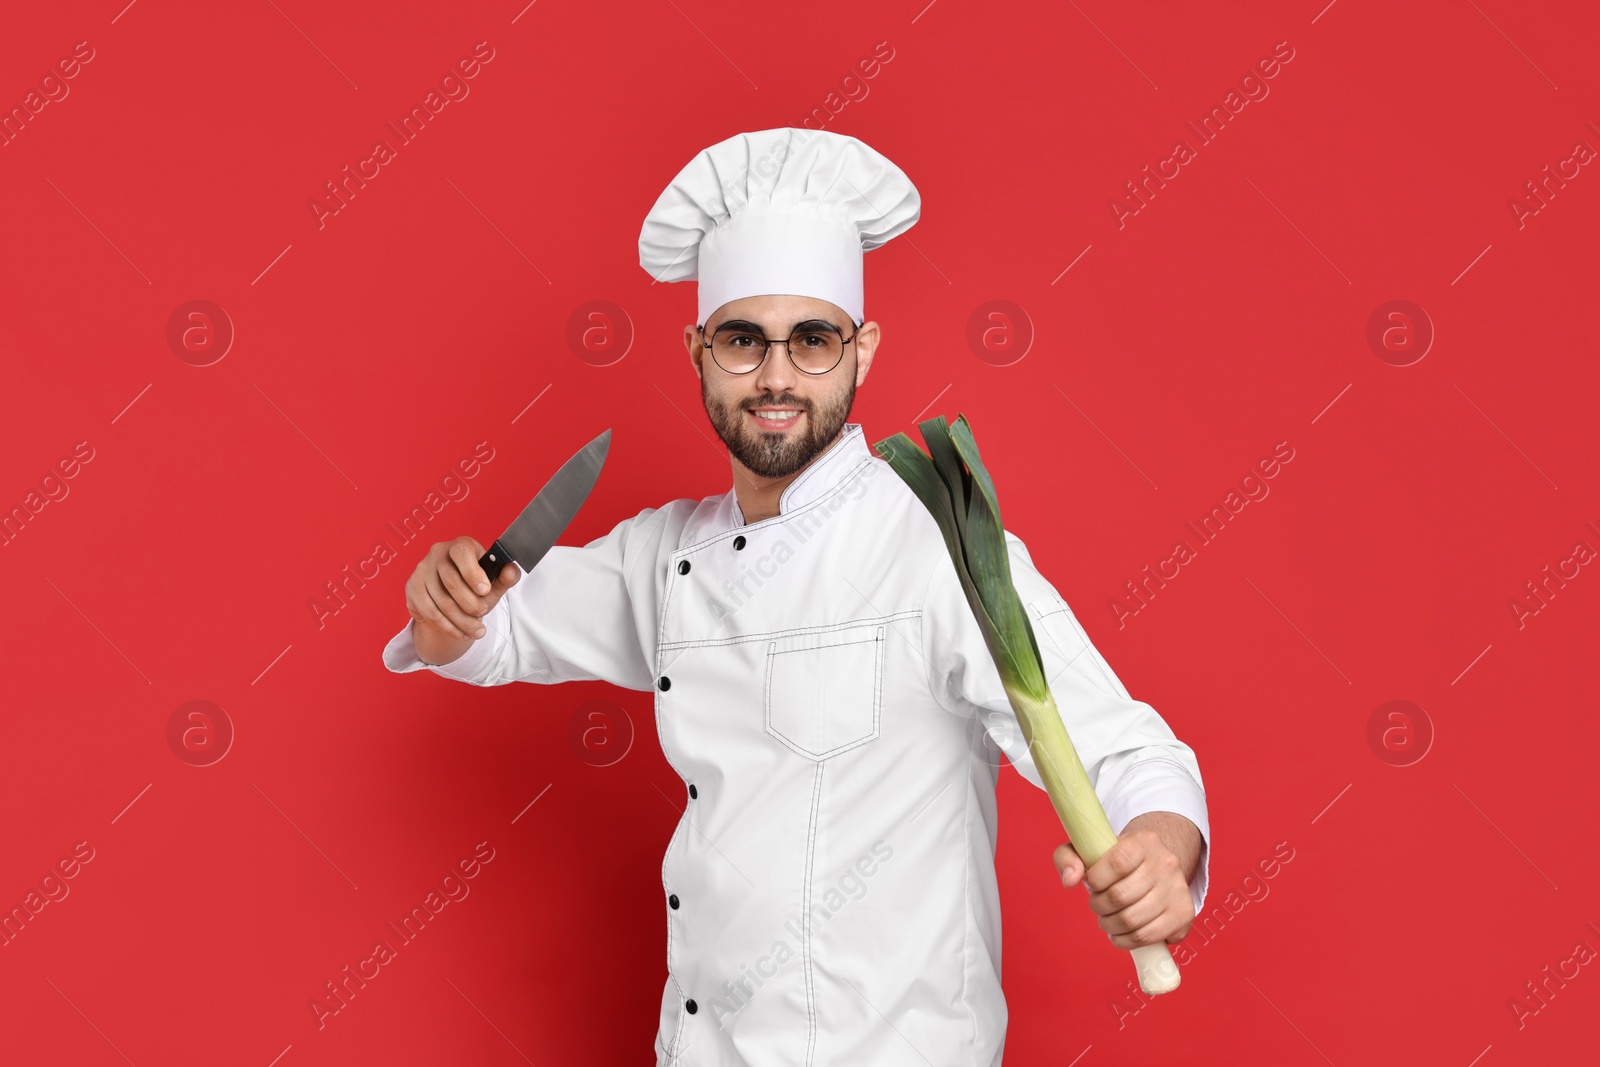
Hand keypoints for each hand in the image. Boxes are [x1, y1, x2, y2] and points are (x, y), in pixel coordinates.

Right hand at [404, 536, 520, 662]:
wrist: (451, 596)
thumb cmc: (474, 585)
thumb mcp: (493, 582)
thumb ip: (506, 576)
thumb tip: (511, 570)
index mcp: (460, 545)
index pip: (462, 552)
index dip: (473, 572)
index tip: (485, 590)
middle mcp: (437, 554)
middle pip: (451, 581)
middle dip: (471, 603)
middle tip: (483, 613)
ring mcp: (422, 570)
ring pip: (441, 601)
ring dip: (462, 621)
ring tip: (477, 631)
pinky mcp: (412, 588)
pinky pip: (429, 612)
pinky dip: (448, 627)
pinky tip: (461, 632)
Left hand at [1054, 824, 1194, 949]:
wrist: (1156, 865)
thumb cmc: (1116, 859)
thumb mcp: (1090, 849)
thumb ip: (1068, 857)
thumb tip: (1070, 880)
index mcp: (1143, 841)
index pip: (1117, 862)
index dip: (1097, 879)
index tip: (1092, 883)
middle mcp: (1166, 863)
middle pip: (1121, 896)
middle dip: (1099, 907)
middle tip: (1097, 905)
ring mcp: (1178, 889)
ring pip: (1133, 921)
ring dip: (1110, 927)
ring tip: (1108, 921)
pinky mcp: (1184, 913)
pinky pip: (1149, 937)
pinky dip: (1127, 942)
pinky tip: (1122, 933)